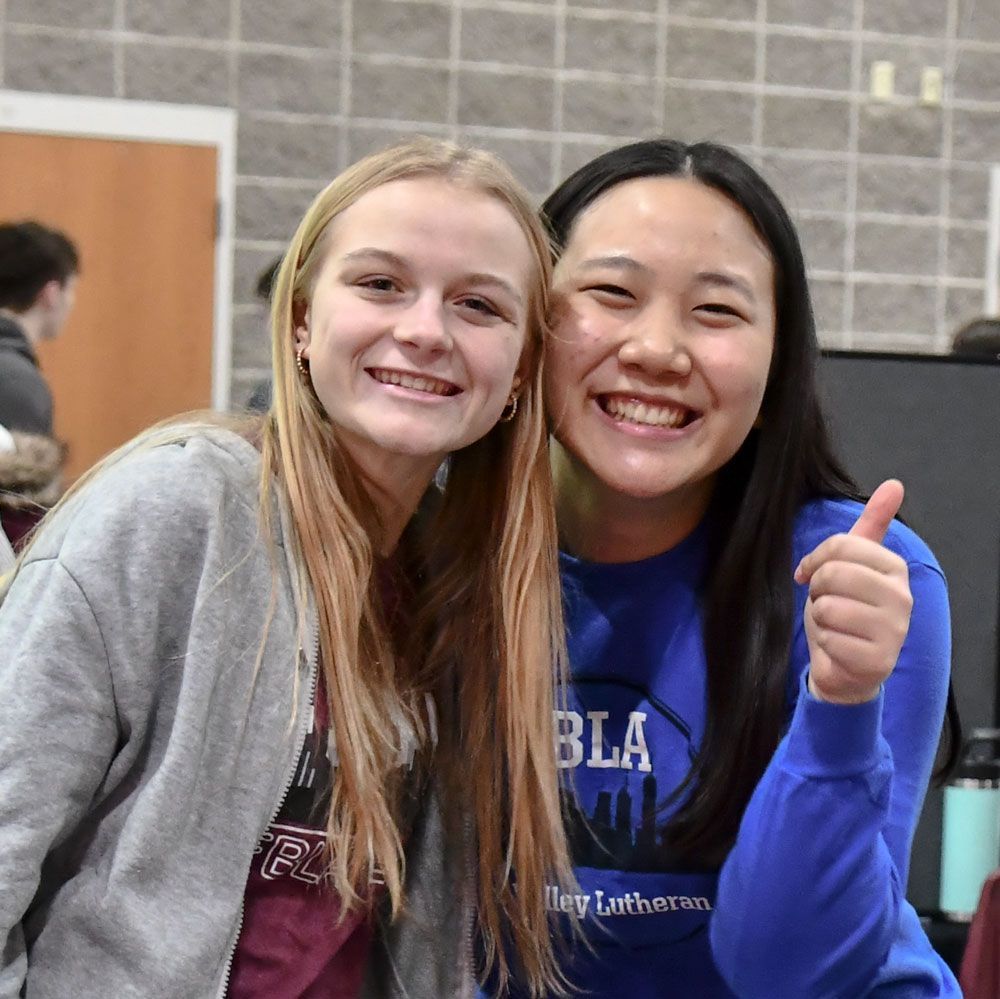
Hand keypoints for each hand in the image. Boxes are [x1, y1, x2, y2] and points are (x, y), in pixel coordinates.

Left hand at [794, 481, 912, 704]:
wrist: (847, 668)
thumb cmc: (846, 610)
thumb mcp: (854, 565)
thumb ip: (872, 525)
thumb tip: (894, 484)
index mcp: (894, 567)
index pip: (841, 545)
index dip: (815, 560)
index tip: (811, 573)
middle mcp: (901, 597)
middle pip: (833, 574)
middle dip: (817, 590)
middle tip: (826, 602)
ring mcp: (893, 631)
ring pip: (827, 607)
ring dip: (819, 618)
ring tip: (834, 625)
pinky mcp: (877, 660)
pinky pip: (829, 638)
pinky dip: (824, 643)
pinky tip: (837, 648)